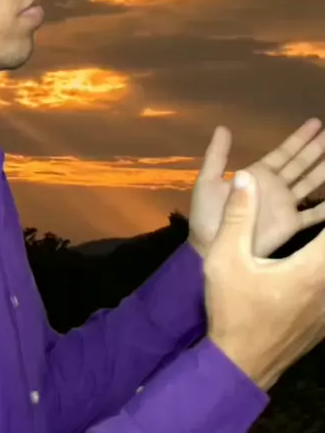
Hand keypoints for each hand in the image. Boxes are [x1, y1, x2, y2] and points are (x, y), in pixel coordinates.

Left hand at [189, 118, 324, 258]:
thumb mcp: (208, 180)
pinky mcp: (290, 225)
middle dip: (316, 149)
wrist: (210, 247)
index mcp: (257, 174)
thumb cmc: (207, 215)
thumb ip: (217, 155)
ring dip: (323, 171)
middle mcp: (275, 186)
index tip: (315, 123)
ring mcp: (285, 205)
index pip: (284, 152)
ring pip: (310, 183)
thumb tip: (223, 127)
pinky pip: (313, 214)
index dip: (299, 138)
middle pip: (301, 163)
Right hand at [205, 170, 324, 391]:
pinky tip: (314, 265)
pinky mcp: (323, 322)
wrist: (240, 365)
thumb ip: (238, 216)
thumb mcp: (226, 259)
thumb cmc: (233, 309)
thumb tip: (246, 177)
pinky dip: (324, 267)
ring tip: (318, 219)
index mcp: (310, 268)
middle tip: (321, 190)